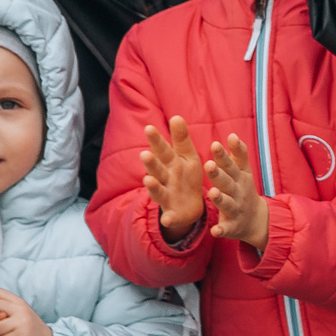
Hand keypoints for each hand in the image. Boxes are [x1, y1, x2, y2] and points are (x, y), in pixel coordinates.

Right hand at [142, 118, 206, 242]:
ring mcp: (166, 196)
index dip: (156, 141)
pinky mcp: (172, 213)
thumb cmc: (186, 177)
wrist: (190, 206)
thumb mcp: (187, 157)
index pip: (162, 150)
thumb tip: (176, 116)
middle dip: (151, 163)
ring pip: (157, 191)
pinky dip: (167, 218)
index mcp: (170, 164)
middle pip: (156, 169)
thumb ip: (181, 139)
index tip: (149, 128)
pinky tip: (166, 219)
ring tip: (148, 180)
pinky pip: (168, 217)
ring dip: (152, 186)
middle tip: (145, 154)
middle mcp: (164, 179)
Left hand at [205, 135, 270, 252]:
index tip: (215, 144)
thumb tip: (232, 134)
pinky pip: (226, 229)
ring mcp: (235, 210)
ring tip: (213, 193)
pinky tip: (214, 231)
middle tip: (208, 164)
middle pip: (227, 182)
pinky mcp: (232, 227)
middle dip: (218, 173)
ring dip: (220, 199)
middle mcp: (238, 192)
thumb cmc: (244, 191)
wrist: (257, 220)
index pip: (231, 164)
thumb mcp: (244, 172)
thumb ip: (238, 154)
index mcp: (239, 178)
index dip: (224, 155)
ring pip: (226, 204)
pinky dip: (221, 230)